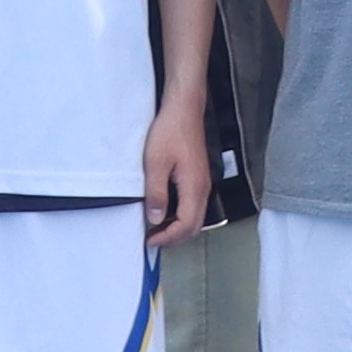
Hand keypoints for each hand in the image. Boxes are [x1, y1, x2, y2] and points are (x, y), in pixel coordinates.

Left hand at [139, 100, 212, 251]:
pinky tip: (165, 212)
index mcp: (194, 187)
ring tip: (156, 229)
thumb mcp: (155, 164)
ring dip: (178, 228)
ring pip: (196, 217)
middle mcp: (203, 188)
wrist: (184, 111)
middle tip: (152, 240)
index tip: (149, 240)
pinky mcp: (199, 178)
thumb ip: (156, 193)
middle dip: (174, 238)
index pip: (186, 225)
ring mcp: (203, 183)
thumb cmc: (170, 132)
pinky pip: (194, 206)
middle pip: (195, 226)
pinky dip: (181, 217)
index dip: (167, 237)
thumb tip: (156, 219)